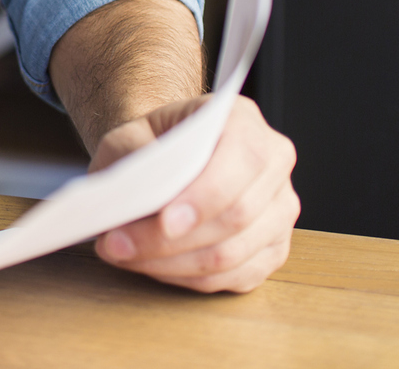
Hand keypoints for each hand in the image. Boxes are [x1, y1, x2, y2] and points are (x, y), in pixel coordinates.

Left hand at [90, 94, 297, 292]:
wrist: (166, 158)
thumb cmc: (151, 144)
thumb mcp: (130, 136)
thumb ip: (135, 157)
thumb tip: (139, 197)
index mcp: (244, 120)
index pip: (242, 159)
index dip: (206, 196)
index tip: (164, 222)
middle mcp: (274, 162)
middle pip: (238, 215)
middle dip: (172, 240)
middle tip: (118, 244)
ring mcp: (280, 209)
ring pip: (234, 254)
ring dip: (172, 263)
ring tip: (124, 254)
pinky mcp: (273, 249)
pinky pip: (235, 277)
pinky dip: (187, 278)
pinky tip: (152, 265)